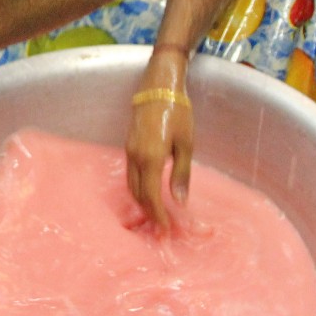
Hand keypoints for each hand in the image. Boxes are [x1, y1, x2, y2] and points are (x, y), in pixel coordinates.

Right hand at [127, 48, 193, 225]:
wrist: (159, 85)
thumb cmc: (178, 111)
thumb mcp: (186, 144)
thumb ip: (182, 174)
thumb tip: (180, 201)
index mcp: (151, 158)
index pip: (151, 196)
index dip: (158, 216)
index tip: (165, 230)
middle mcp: (135, 157)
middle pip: (138, 194)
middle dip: (149, 213)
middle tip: (161, 228)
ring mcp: (129, 151)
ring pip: (131, 185)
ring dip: (142, 202)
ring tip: (156, 214)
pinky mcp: (128, 145)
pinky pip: (130, 174)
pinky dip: (139, 188)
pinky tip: (149, 193)